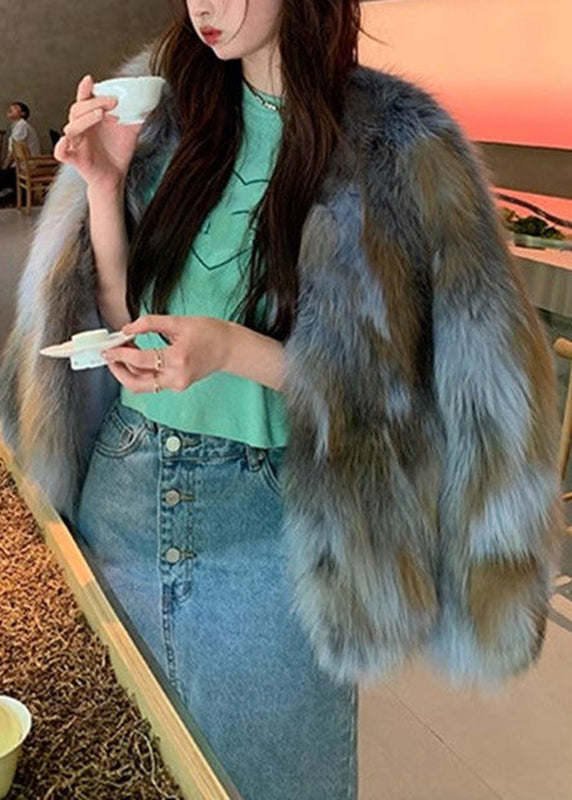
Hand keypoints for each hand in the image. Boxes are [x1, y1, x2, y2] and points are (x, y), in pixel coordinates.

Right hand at [53, 74, 142, 191]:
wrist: (116, 176)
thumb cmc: (118, 152)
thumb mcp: (130, 131)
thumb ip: (136, 116)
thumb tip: (149, 102)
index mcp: (91, 118)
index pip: (85, 100)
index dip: (85, 89)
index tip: (91, 80)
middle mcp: (81, 128)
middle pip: (78, 110)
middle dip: (94, 103)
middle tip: (112, 101)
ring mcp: (76, 143)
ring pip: (71, 127)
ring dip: (83, 119)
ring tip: (99, 114)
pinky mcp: (75, 158)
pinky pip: (61, 152)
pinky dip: (60, 146)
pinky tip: (65, 141)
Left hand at [102, 315, 230, 393]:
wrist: (230, 349)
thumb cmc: (210, 333)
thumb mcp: (179, 322)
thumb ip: (151, 323)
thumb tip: (128, 328)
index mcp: (178, 359)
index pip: (140, 361)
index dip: (121, 354)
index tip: (110, 347)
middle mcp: (176, 377)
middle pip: (136, 384)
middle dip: (118, 371)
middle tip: (110, 356)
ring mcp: (177, 384)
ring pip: (142, 386)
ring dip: (128, 371)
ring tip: (124, 352)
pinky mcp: (177, 385)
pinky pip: (152, 382)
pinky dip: (141, 372)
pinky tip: (137, 357)